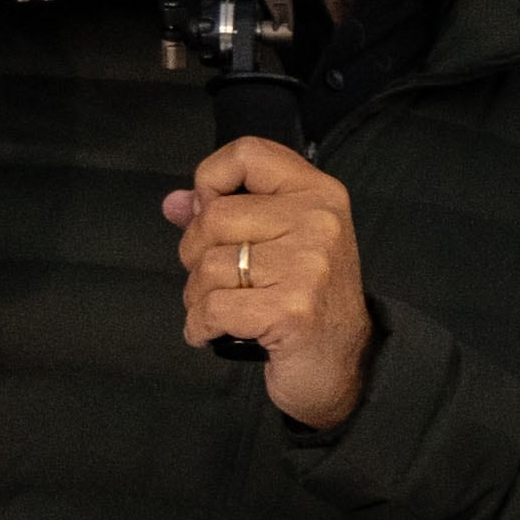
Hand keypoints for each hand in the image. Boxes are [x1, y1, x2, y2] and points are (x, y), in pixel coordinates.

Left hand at [165, 137, 369, 429]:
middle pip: (214, 216)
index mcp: (318, 194)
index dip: (210, 179)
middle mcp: (319, 222)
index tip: (208, 211)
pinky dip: (200, 326)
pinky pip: (212, 307)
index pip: (248, 153)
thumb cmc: (305, 302)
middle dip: (196, 255)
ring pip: (208, 265)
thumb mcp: (278, 245)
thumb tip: (174, 203)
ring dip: (198, 297)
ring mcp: (309, 265)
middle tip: (219, 281)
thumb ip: (225, 215)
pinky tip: (215, 333)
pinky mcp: (292, 310)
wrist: (344, 366)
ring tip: (225, 311)